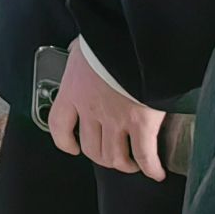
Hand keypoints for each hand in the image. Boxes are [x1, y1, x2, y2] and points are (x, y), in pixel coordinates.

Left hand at [50, 45, 167, 180]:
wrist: (134, 41)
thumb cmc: (107, 41)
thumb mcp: (82, 47)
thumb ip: (78, 56)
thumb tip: (78, 51)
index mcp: (72, 91)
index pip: (58, 126)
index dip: (64, 142)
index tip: (73, 147)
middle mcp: (90, 110)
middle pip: (91, 149)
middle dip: (102, 157)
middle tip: (113, 155)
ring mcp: (116, 120)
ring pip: (116, 157)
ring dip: (125, 165)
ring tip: (133, 164)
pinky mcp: (142, 125)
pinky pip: (144, 156)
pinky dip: (151, 168)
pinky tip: (156, 172)